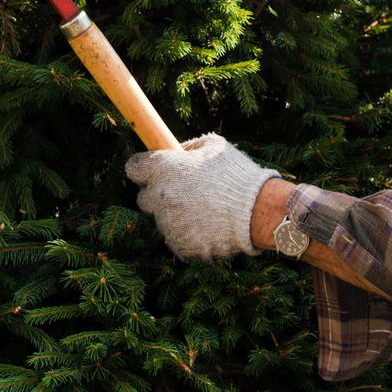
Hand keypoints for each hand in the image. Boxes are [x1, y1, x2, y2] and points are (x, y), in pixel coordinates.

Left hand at [125, 134, 278, 261]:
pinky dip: (190, 235)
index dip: (145, 168)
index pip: (134, 168)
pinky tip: (212, 227)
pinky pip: (178, 240)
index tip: (155, 170)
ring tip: (208, 211)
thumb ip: (190, 147)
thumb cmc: (237, 175)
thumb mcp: (214, 146)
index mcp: (163, 169)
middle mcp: (159, 197)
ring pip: (164, 221)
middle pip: (144, 199)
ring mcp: (168, 225)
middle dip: (159, 195)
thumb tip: (178, 151)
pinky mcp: (180, 246)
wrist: (258, 211)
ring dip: (178, 216)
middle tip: (185, 192)